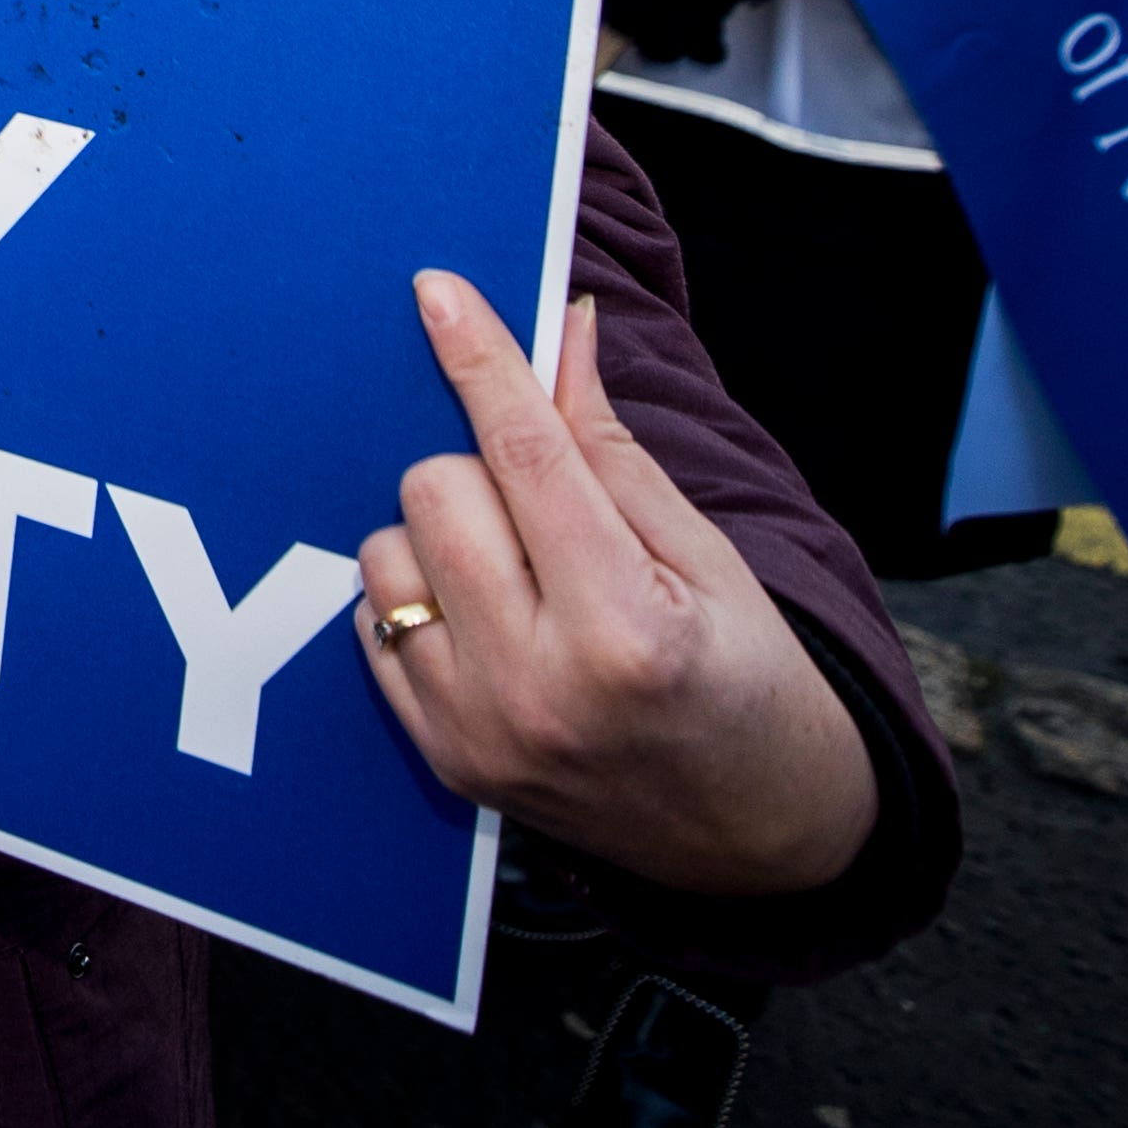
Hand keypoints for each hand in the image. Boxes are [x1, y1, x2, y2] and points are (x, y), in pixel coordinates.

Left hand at [357, 278, 876, 896]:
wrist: (755, 836)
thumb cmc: (747, 682)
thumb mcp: (709, 558)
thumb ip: (613, 449)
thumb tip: (559, 329)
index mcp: (624, 628)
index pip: (526, 456)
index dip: (481, 362)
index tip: (439, 292)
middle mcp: (537, 686)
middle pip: (437, 493)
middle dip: (483, 475)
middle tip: (547, 515)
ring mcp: (479, 731)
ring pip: (386, 553)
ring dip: (441, 540)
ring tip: (523, 577)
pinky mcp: (442, 758)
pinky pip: (371, 624)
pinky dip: (418, 599)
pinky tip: (490, 621)